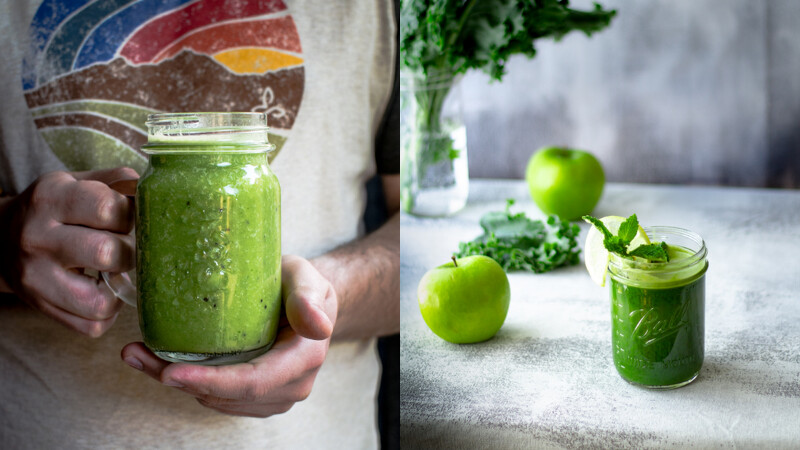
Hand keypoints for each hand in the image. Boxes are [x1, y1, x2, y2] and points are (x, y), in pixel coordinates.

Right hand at [0, 168, 137, 336]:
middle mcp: (37, 238)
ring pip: (100, 301)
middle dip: (131, 251)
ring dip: (121, 287)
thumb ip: (116, 181)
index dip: (132, 214)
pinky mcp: (43, 308)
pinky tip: (105, 290)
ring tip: (117, 270)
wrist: (1, 240)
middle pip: (106, 252)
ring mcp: (37, 278)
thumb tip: (153, 192)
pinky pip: (92, 326)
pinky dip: (109, 312)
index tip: (131, 217)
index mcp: (50, 198)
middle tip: (128, 246)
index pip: (107, 208)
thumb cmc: (55, 210)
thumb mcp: (77, 182)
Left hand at [121, 255, 338, 417]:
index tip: (170, 371)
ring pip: (217, 400)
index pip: (252, 382)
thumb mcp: (306, 278)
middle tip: (136, 355)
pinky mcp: (259, 398)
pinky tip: (165, 361)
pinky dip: (190, 383)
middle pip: (227, 395)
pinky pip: (219, 398)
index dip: (210, 381)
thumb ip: (308, 298)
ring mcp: (276, 396)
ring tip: (141, 354)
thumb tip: (318, 326)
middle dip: (179, 380)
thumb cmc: (302, 284)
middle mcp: (293, 385)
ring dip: (178, 382)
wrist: (310, 301)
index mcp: (305, 358)